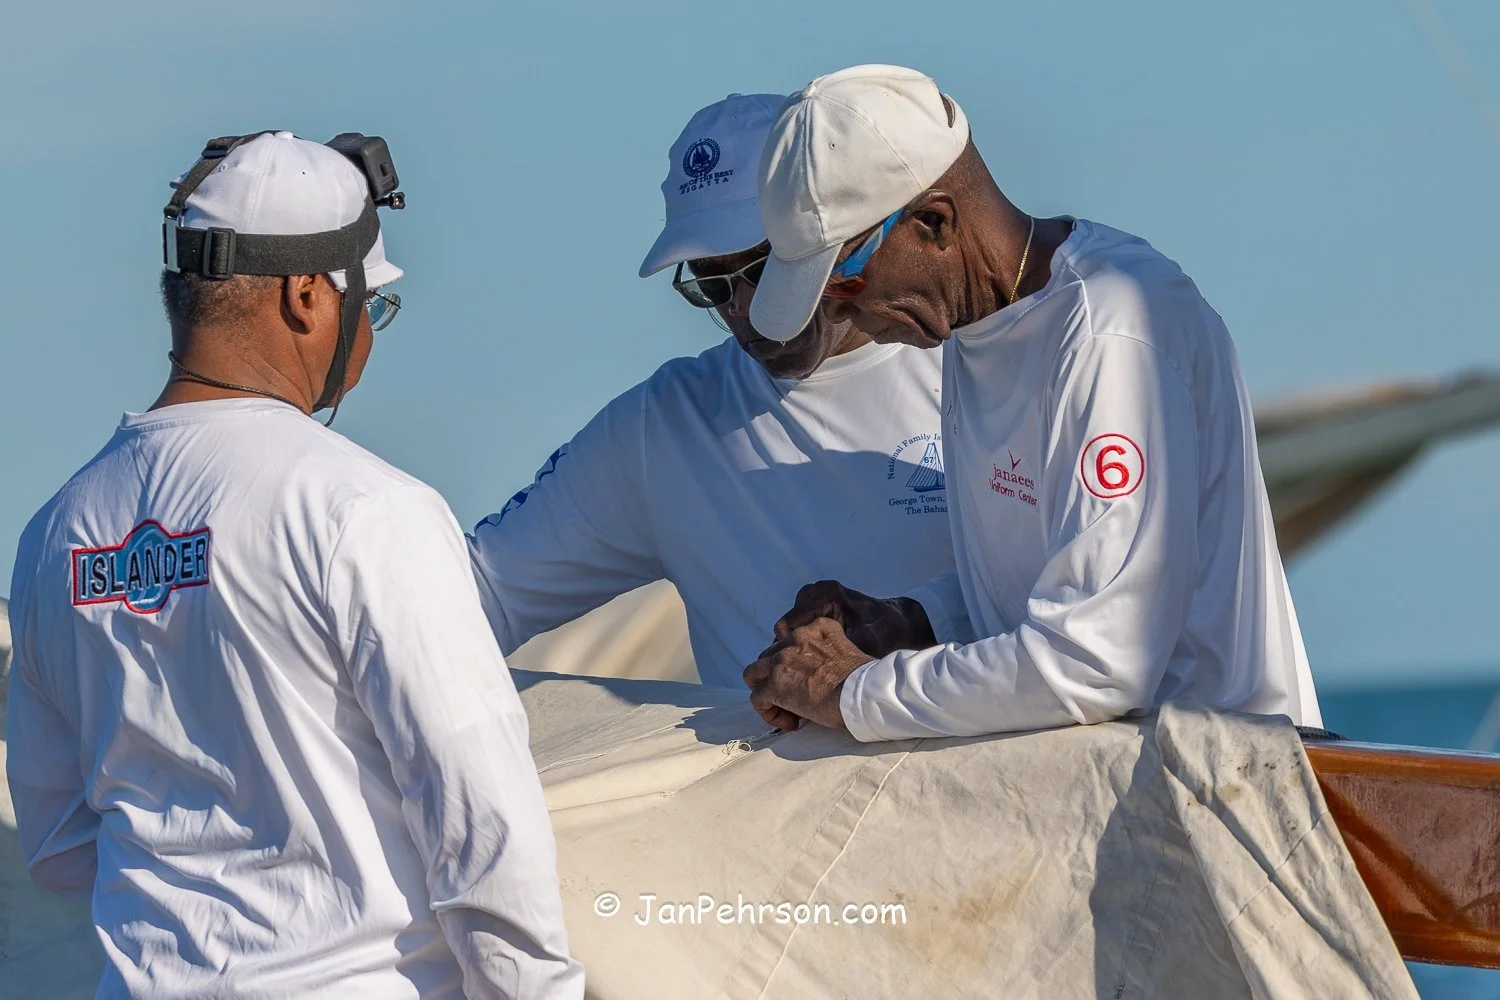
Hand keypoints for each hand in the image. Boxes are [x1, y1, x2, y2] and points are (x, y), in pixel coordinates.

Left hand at [742, 617, 873, 731]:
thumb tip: (818, 672)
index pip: (789, 641)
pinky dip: (769, 713)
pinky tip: (790, 723)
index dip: (792, 664)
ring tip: (784, 709)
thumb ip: (827, 652)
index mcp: (816, 628)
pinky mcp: (775, 685)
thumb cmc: (865, 680)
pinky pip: (757, 699)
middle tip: (794, 697)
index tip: (805, 681)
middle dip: (777, 678)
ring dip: (765, 691)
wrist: (865, 694)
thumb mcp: (848, 650)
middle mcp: (795, 638)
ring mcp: (782, 661)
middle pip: (769, 656)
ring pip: (754, 674)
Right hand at [774, 580, 936, 659]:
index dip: (788, 651)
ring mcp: (814, 596)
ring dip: (798, 647)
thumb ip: (840, 650)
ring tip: (816, 665)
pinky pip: (798, 627)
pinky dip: (804, 642)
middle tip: (809, 671)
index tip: (800, 671)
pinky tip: (820, 657)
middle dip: (792, 649)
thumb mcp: (866, 642)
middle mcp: (816, 591)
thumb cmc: (885, 632)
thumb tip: (815, 667)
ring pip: (789, 629)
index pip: (786, 625)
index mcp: (826, 594)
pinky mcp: (815, 604)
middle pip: (785, 627)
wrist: (898, 623)